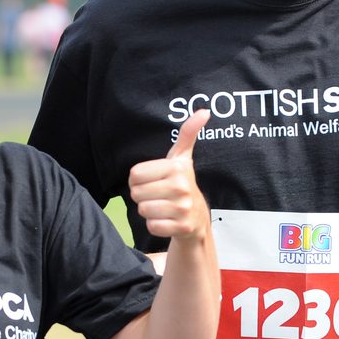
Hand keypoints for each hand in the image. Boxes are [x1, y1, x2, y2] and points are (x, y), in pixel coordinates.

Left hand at [128, 109, 210, 239]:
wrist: (197, 217)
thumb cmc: (182, 184)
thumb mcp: (182, 158)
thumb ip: (188, 133)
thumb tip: (204, 111)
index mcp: (177, 168)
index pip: (134, 175)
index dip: (139, 180)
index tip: (153, 181)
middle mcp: (181, 187)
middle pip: (136, 193)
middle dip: (143, 196)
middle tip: (157, 195)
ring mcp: (183, 209)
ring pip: (143, 210)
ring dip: (149, 211)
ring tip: (162, 207)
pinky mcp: (182, 227)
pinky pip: (152, 226)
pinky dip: (155, 225)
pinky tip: (166, 220)